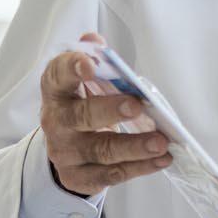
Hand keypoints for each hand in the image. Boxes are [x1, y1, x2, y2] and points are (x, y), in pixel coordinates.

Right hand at [39, 33, 173, 196]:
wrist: (64, 148)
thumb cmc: (80, 105)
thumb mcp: (82, 81)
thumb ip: (91, 58)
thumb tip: (95, 41)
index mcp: (56, 90)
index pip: (58, 75)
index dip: (72, 68)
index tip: (91, 65)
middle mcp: (56, 121)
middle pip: (81, 116)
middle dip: (109, 111)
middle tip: (136, 106)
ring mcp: (65, 152)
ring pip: (101, 150)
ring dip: (134, 146)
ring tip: (161, 142)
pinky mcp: (78, 176)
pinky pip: (110, 175)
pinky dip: (139, 167)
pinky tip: (160, 159)